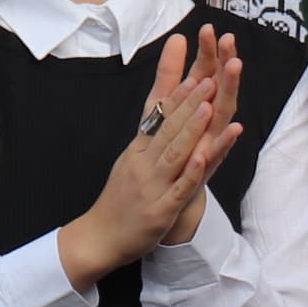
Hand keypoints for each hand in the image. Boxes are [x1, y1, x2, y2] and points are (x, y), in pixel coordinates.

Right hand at [59, 31, 243, 282]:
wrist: (97, 238)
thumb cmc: (120, 199)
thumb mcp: (132, 160)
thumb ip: (150, 134)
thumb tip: (161, 108)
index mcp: (139, 149)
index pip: (160, 115)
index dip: (180, 91)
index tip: (196, 67)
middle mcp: (144, 162)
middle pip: (170, 127)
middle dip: (192, 101)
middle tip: (210, 74)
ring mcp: (152, 186)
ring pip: (175, 152)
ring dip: (192, 127)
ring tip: (209, 104)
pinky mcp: (160, 210)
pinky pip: (179, 188)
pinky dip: (193, 171)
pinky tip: (204, 157)